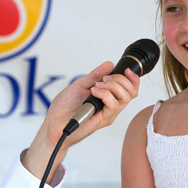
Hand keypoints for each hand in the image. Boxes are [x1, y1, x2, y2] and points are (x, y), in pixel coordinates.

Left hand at [22, 61, 139, 180]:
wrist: (54, 123)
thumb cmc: (65, 108)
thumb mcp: (80, 84)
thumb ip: (95, 75)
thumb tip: (109, 65)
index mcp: (109, 98)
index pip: (130, 89)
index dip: (133, 79)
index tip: (126, 70)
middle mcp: (111, 106)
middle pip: (131, 92)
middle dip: (120, 80)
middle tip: (104, 79)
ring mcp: (109, 114)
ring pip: (125, 97)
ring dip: (112, 86)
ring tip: (96, 87)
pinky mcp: (104, 120)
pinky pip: (113, 105)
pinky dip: (104, 94)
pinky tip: (93, 92)